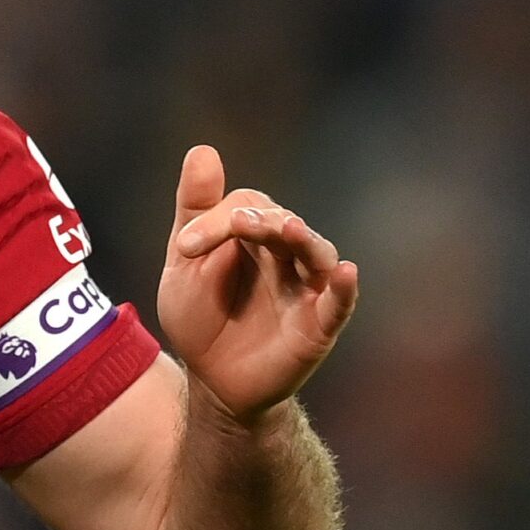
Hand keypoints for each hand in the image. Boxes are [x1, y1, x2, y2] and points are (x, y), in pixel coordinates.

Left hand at [158, 146, 358, 425]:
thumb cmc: (200, 317)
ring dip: (303, 238)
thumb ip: (195, 210)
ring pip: (315, 253)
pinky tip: (345, 271)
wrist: (211, 379)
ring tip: (290, 228)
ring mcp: (305, 289)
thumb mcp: (185, 263)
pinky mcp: (318, 325)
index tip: (185, 247)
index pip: (247, 207)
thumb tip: (203, 149)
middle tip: (237, 224)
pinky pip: (338, 303)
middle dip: (259, 221)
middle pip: (283, 222)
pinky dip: (343, 287)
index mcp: (252, 237)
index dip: (216, 220)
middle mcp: (285, 256)